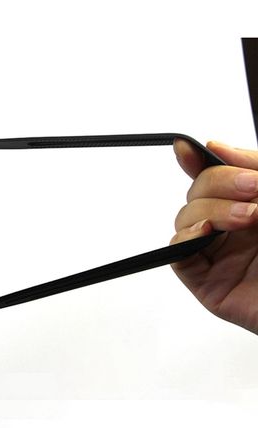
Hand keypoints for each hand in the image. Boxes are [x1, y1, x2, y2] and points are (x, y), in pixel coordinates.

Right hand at [171, 139, 257, 333]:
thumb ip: (256, 166)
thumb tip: (216, 147)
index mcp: (252, 205)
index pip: (213, 177)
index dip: (194, 160)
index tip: (188, 148)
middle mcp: (233, 227)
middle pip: (196, 192)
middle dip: (218, 183)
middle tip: (252, 188)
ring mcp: (219, 253)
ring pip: (186, 218)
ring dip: (211, 210)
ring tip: (247, 219)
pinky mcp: (206, 280)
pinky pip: (177, 254)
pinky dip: (185, 238)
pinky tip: (207, 232)